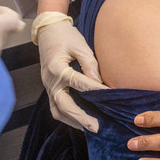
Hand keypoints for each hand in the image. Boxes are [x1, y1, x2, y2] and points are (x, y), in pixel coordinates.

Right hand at [34, 17, 104, 131]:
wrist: (48, 31)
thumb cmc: (65, 36)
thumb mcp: (80, 45)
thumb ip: (90, 65)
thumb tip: (99, 83)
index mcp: (57, 68)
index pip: (79, 83)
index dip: (95, 90)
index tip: (110, 96)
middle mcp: (50, 80)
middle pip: (63, 105)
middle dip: (80, 117)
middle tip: (96, 127)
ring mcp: (48, 86)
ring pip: (57, 111)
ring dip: (73, 121)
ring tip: (90, 129)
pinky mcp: (50, 89)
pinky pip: (56, 107)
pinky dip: (68, 116)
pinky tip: (82, 121)